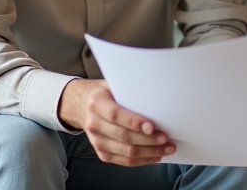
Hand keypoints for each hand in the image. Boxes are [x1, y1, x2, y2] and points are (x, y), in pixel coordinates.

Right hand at [58, 79, 174, 165]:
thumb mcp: (111, 85)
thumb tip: (155, 93)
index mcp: (97, 103)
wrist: (81, 105)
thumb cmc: (103, 93)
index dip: (134, 122)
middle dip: (148, 140)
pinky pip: (123, 161)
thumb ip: (128, 90)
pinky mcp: (101, 152)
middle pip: (124, 136)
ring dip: (149, 152)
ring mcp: (97, 141)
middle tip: (165, 139)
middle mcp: (94, 123)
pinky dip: (141, 160)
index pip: (116, 115)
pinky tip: (154, 156)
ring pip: (126, 152)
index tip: (152, 126)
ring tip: (166, 148)